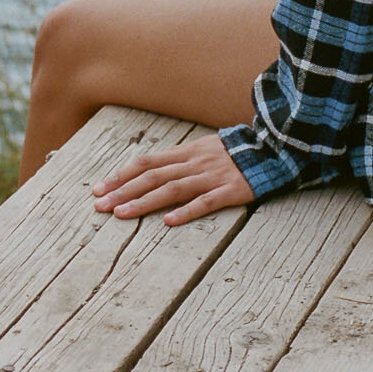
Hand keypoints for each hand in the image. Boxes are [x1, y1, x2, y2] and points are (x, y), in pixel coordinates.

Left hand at [93, 132, 254, 225]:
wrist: (273, 148)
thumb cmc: (235, 153)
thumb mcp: (204, 149)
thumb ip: (180, 159)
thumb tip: (150, 171)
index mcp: (187, 152)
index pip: (147, 163)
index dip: (121, 175)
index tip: (99, 189)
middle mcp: (195, 162)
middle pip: (153, 176)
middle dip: (123, 190)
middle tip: (100, 206)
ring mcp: (212, 176)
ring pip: (172, 189)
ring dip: (144, 202)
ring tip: (121, 214)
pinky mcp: (230, 191)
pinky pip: (206, 202)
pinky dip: (186, 211)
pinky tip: (169, 222)